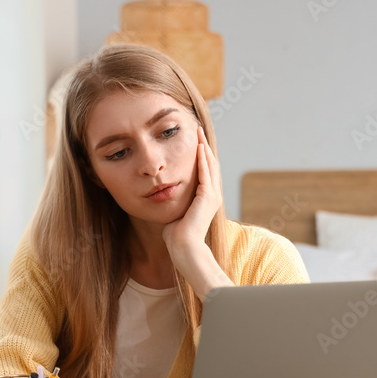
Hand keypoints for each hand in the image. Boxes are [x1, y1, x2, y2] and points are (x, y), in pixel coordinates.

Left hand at [161, 126, 221, 250]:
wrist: (184, 247)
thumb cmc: (176, 236)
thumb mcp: (175, 213)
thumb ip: (174, 203)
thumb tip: (163, 198)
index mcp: (206, 199)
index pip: (205, 172)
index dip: (201, 156)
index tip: (194, 142)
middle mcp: (212, 195)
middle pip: (210, 164)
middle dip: (204, 146)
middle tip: (198, 130)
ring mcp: (212, 195)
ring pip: (210, 165)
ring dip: (204, 147)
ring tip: (199, 133)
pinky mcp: (208, 196)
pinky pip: (206, 173)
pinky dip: (203, 159)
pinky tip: (199, 146)